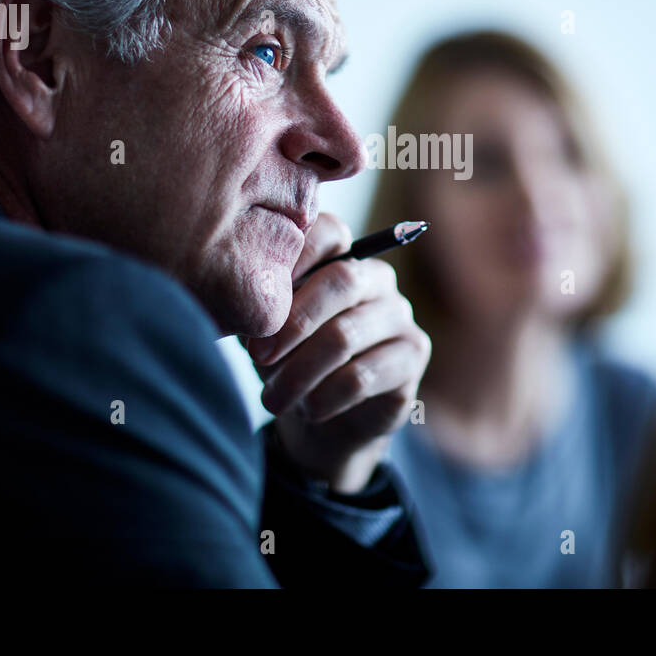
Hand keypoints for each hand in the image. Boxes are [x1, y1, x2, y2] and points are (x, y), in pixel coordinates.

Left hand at [245, 213, 430, 493]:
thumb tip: (241, 303)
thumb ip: (261, 307)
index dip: (293, 255)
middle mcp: (377, 278)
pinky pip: (363, 375)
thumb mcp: (267, 331)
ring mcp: (399, 315)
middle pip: (341, 280)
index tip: (256, 294)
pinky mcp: (413, 355)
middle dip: (293, 321)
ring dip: (300, 372)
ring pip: (346, 335)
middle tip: (258, 354)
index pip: (328, 232)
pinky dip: (325, 396)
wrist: (325, 424)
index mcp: (341, 256)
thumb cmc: (290, 362)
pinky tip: (308, 410)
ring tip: (273, 398)